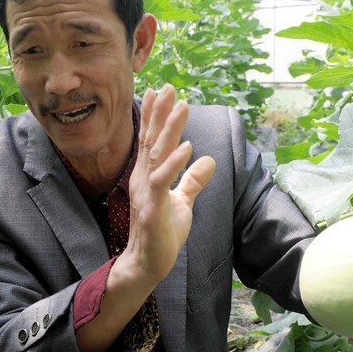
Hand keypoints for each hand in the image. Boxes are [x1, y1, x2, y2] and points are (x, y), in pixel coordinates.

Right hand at [121, 84, 215, 284]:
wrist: (147, 264)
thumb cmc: (162, 235)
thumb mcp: (183, 202)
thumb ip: (193, 181)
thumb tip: (209, 160)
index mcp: (148, 176)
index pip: (151, 140)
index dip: (154, 115)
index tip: (159, 91)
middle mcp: (143, 179)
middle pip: (152, 140)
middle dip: (160, 112)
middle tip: (169, 86)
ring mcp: (147, 193)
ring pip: (157, 154)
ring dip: (170, 129)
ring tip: (182, 105)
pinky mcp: (153, 209)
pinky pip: (163, 181)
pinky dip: (175, 164)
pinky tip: (187, 147)